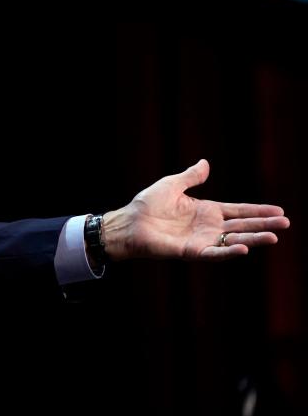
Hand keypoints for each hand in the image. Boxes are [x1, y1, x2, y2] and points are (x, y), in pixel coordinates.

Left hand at [102, 159, 289, 261]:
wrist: (129, 222)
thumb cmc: (147, 204)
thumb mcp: (172, 185)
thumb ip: (190, 177)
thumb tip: (206, 163)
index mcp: (206, 210)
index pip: (238, 210)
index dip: (258, 211)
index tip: (279, 211)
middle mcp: (208, 227)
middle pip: (242, 225)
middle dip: (264, 225)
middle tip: (286, 224)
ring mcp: (202, 240)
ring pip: (234, 240)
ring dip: (254, 239)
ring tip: (274, 237)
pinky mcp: (192, 251)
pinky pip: (214, 253)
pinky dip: (228, 251)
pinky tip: (244, 248)